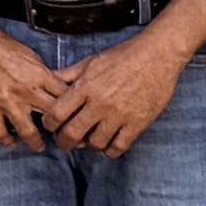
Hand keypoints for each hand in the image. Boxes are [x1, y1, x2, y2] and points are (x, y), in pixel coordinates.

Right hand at [0, 15, 67, 149]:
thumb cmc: (0, 45)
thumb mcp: (31, 56)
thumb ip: (44, 75)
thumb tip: (56, 89)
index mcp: (40, 75)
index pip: (66, 99)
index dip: (74, 111)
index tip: (76, 118)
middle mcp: (26, 91)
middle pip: (52, 119)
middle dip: (60, 130)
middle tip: (63, 137)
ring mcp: (5, 101)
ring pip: (28, 132)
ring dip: (36, 142)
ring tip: (39, 146)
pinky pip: (0, 132)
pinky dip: (6, 140)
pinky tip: (10, 141)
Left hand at [51, 26, 190, 157]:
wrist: (157, 55)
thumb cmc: (124, 56)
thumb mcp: (91, 62)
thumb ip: (68, 75)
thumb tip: (48, 81)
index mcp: (86, 87)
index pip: (57, 114)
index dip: (49, 124)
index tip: (52, 125)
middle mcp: (100, 103)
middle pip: (73, 134)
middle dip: (64, 142)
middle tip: (65, 142)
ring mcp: (120, 115)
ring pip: (95, 143)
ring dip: (89, 145)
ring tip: (89, 139)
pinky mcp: (138, 123)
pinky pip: (119, 147)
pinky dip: (111, 150)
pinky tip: (108, 143)